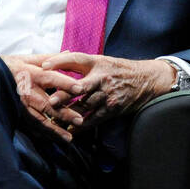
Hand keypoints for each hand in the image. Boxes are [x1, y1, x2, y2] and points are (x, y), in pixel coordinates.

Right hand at [0, 54, 85, 143]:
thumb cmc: (13, 65)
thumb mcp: (30, 58)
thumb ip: (51, 58)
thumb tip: (69, 52)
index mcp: (32, 74)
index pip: (52, 78)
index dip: (66, 83)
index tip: (80, 88)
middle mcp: (27, 91)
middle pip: (48, 104)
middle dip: (64, 113)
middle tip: (80, 121)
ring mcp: (21, 105)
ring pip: (39, 119)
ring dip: (54, 130)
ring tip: (68, 138)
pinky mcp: (16, 114)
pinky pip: (30, 126)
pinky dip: (43, 134)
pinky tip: (54, 140)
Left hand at [39, 52, 175, 130]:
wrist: (146, 80)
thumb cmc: (118, 70)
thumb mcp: (101, 61)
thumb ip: (80, 63)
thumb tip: (53, 62)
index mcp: (98, 63)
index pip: (76, 59)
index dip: (60, 61)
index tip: (44, 66)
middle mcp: (102, 78)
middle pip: (80, 87)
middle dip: (64, 95)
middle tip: (50, 101)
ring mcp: (108, 95)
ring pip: (85, 106)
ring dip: (68, 113)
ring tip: (53, 118)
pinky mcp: (112, 109)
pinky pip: (94, 119)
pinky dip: (81, 125)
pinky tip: (69, 129)